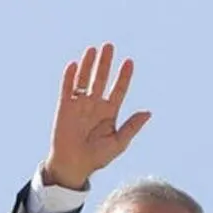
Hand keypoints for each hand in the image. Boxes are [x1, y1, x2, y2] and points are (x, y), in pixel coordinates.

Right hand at [43, 43, 151, 189]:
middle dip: (106, 63)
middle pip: (102, 79)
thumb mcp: (118, 143)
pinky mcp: (64, 107)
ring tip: (94, 49)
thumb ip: (132, 126)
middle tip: (110, 46)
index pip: (119, 89)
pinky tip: (75, 64)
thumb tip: (148, 112)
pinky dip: (70, 77)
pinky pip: (67, 89)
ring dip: (89, 65)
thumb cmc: (98, 157)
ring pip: (85, 79)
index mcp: (110, 112)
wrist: (75, 166)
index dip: (124, 76)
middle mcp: (95, 105)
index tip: (129, 62)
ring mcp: (80, 104)